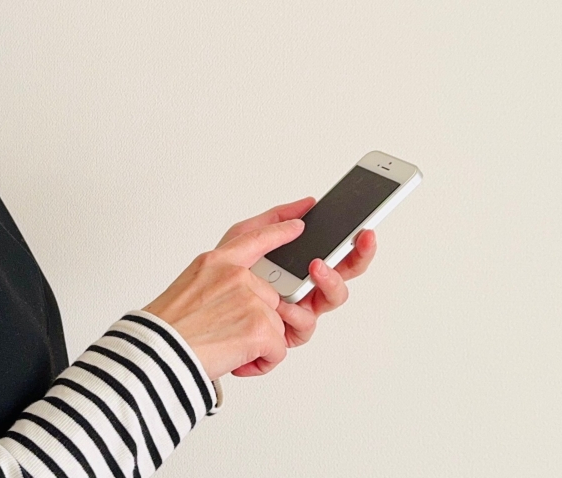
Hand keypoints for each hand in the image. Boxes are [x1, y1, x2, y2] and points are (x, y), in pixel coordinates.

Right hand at [141, 218, 304, 379]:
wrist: (153, 354)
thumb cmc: (166, 329)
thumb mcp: (190, 288)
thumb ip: (222, 284)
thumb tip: (245, 300)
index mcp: (216, 262)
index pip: (255, 237)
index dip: (280, 228)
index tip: (299, 221)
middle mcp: (235, 275)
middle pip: (271, 298)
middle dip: (257, 322)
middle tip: (226, 334)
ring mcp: (250, 299)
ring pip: (276, 326)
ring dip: (259, 345)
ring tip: (226, 349)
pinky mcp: (260, 326)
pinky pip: (278, 349)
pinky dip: (264, 362)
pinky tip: (238, 362)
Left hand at [215, 197, 377, 356]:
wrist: (195, 315)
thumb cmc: (220, 278)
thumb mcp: (243, 237)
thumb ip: (275, 220)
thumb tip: (308, 204)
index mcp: (303, 266)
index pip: (338, 254)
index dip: (357, 243)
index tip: (365, 230)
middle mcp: (307, 289)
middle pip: (345, 275)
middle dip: (358, 257)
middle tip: (358, 241)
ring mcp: (300, 312)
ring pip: (332, 299)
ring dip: (328, 281)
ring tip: (314, 268)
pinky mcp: (287, 335)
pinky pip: (305, 324)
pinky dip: (295, 313)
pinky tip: (282, 304)